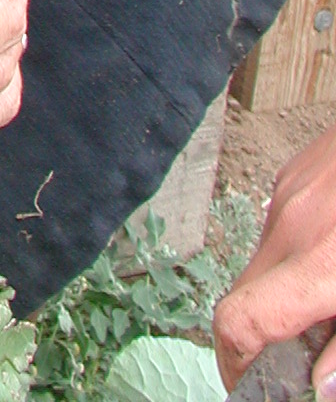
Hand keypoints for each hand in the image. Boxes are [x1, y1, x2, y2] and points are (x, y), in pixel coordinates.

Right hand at [215, 125, 335, 394]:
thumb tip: (319, 386)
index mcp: (320, 265)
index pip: (240, 321)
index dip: (232, 364)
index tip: (246, 386)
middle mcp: (291, 227)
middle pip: (244, 296)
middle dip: (260, 333)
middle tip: (295, 356)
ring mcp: (288, 195)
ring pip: (262, 262)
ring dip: (282, 292)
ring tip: (326, 300)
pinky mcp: (293, 176)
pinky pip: (279, 229)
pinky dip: (294, 256)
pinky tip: (334, 256)